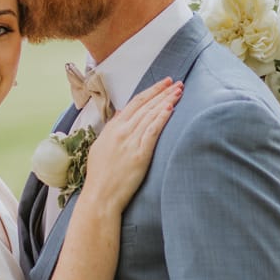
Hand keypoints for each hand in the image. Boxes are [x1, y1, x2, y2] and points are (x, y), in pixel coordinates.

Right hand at [86, 77, 181, 212]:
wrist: (100, 196)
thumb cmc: (100, 176)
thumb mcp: (100, 146)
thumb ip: (111, 128)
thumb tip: (121, 113)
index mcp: (112, 128)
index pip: (135, 103)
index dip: (151, 91)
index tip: (163, 84)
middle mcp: (121, 131)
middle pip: (146, 105)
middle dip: (162, 92)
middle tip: (176, 82)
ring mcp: (130, 142)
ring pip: (151, 115)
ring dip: (166, 101)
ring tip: (179, 91)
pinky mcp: (139, 155)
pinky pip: (152, 132)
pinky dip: (161, 118)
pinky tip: (170, 108)